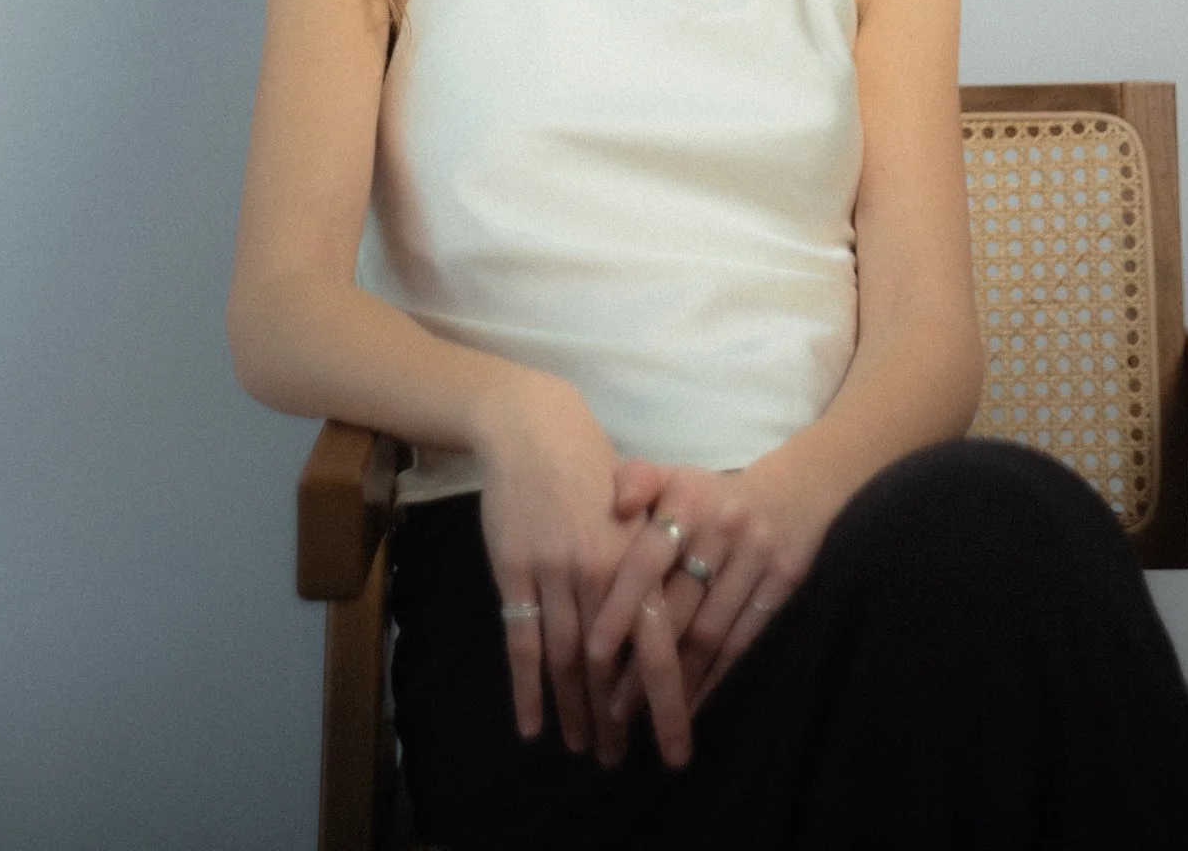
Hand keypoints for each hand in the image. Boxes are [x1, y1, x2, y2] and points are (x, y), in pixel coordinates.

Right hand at [475, 377, 665, 767]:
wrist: (534, 429)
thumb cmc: (592, 468)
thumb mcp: (639, 511)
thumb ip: (655, 565)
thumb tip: (671, 629)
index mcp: (641, 556)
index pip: (659, 641)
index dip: (665, 696)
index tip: (672, 738)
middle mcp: (602, 569)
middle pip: (613, 663)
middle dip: (618, 718)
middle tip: (621, 759)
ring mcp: (555, 571)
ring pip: (568, 659)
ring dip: (575, 711)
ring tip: (584, 749)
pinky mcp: (515, 570)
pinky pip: (520, 640)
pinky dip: (526, 689)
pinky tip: (531, 725)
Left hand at [586, 452, 840, 752]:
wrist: (796, 486)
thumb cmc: (711, 493)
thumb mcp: (672, 475)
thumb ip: (635, 481)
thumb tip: (618, 505)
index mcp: (688, 498)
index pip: (646, 560)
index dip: (621, 607)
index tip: (592, 653)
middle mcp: (723, 526)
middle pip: (678, 609)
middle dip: (642, 663)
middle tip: (612, 708)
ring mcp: (757, 554)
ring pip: (710, 633)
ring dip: (678, 681)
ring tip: (645, 719)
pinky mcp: (784, 581)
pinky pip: (744, 640)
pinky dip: (715, 677)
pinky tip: (692, 705)